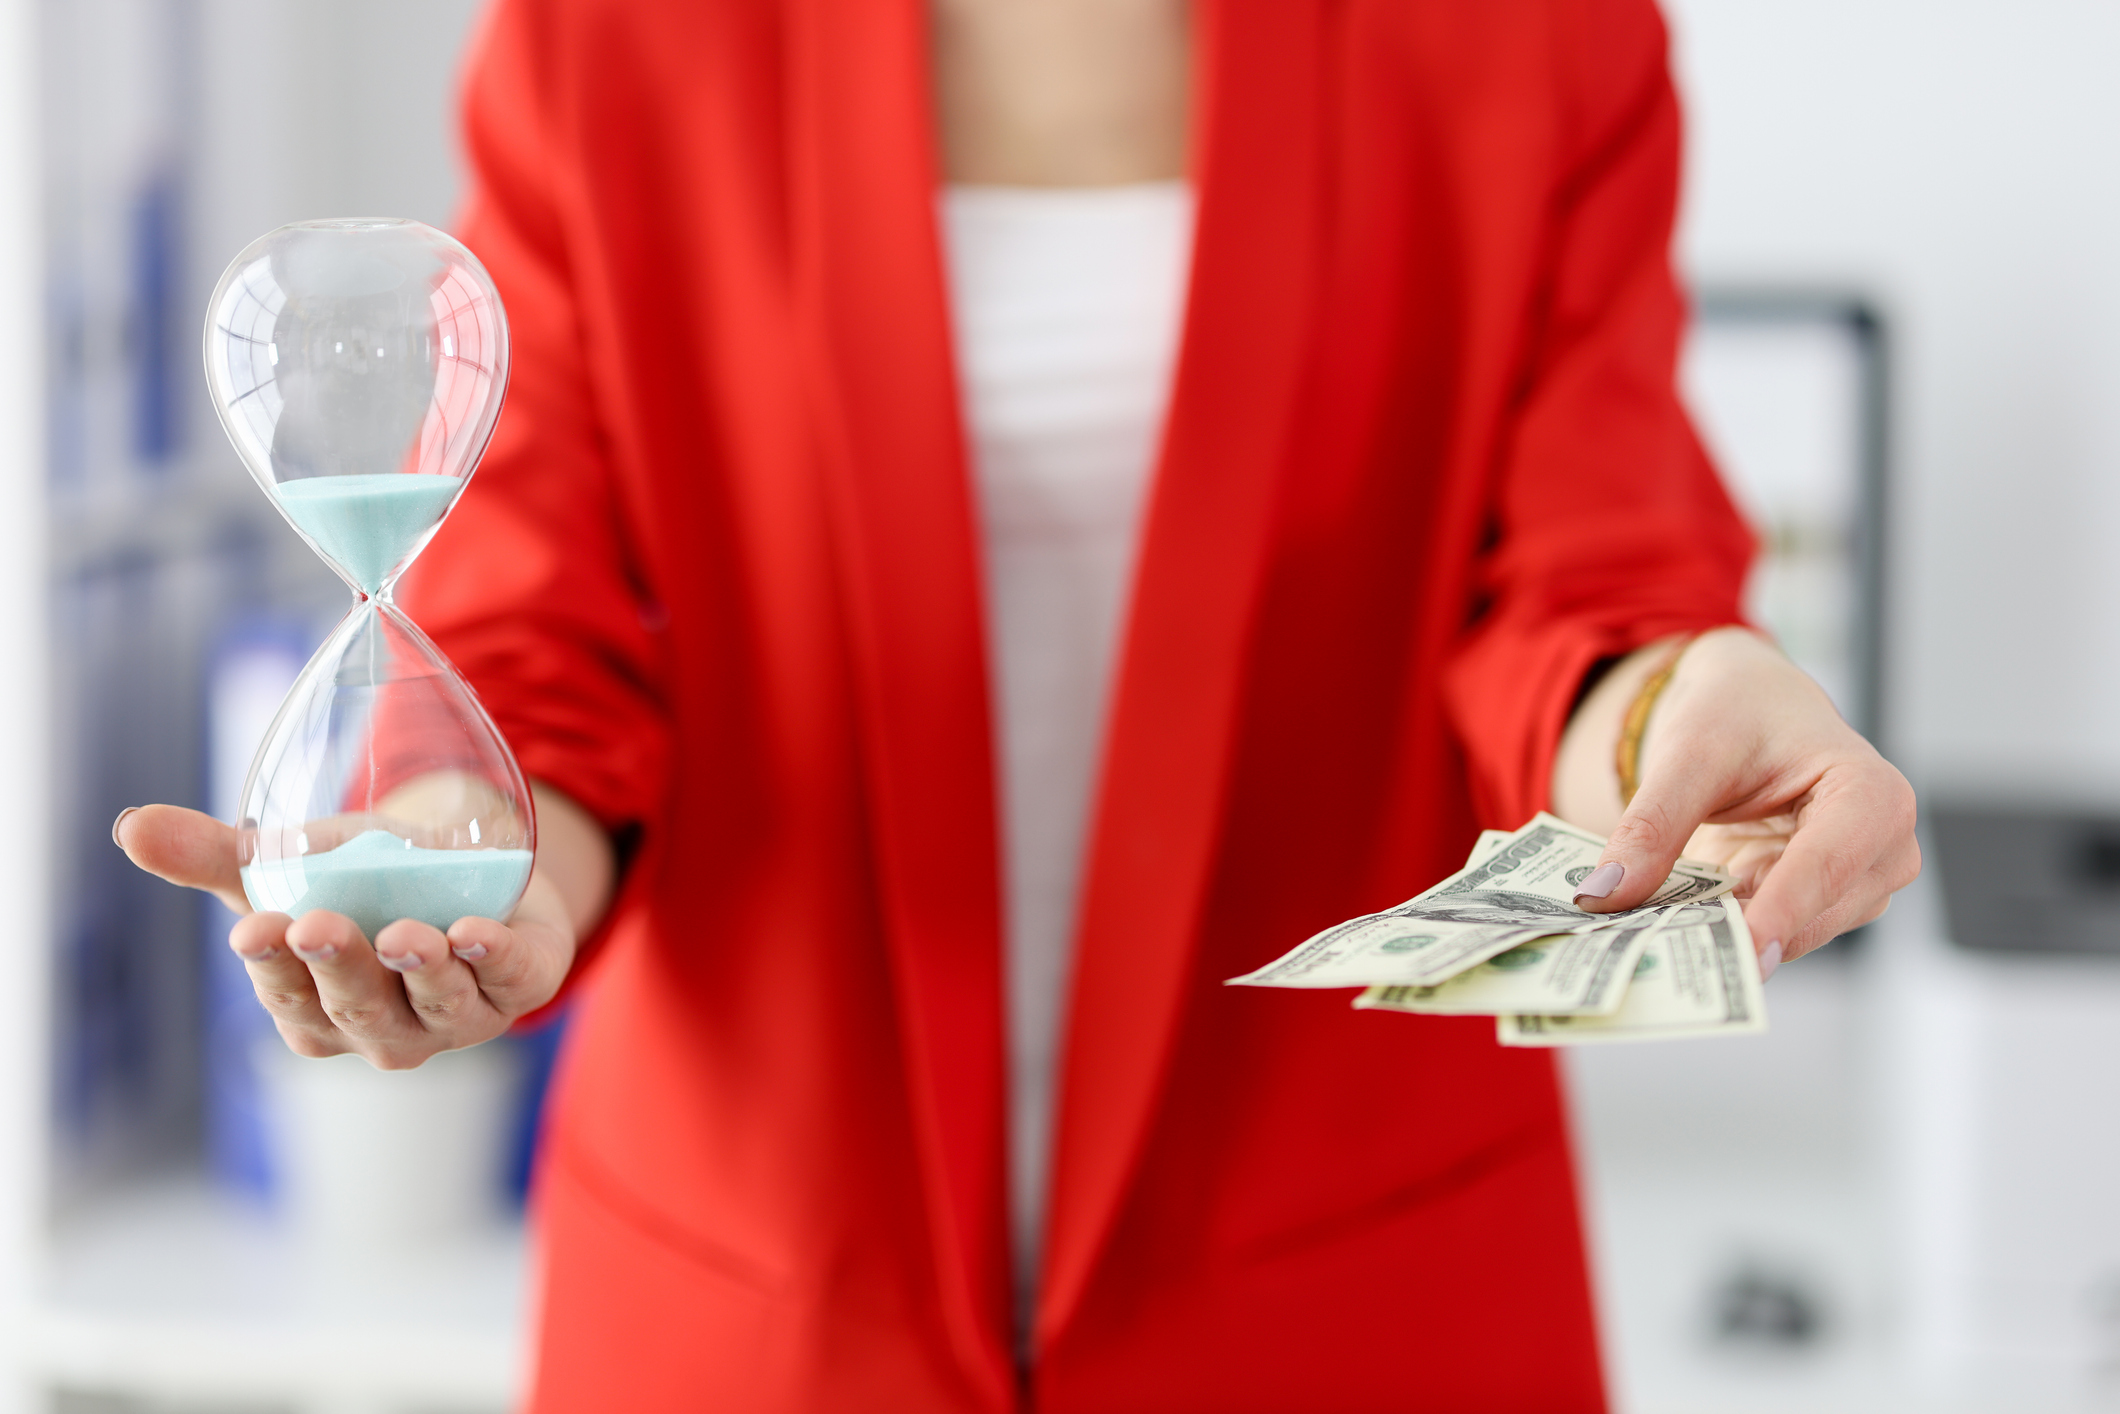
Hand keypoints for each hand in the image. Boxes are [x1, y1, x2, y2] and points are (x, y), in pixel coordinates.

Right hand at [115, 783, 611, 1067]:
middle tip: (317, 925)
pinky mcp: (520, 983)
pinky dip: (495, 960)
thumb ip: (216, 855)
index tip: (255, 929)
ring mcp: (456, 1013)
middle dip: (337, 968)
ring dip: (420, 970)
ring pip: (435, 1002)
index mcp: (317, 1010)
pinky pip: (511, 981)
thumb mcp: (292, 866)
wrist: (473, 870)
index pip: (288, 999)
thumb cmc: (369, 886)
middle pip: (357, 1007)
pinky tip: (476, 934)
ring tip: (403, 935)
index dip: (273, 969)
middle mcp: (384, 1027)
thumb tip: (130, 827)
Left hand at [1551, 627, 1918, 973]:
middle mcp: (1883, 850)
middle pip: (1815, 914)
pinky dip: (1722, 936)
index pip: (1828, 864)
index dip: (1784, 911)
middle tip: (1658, 950)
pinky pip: (1769, 937)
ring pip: (1791, 937)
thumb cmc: (1739, 713)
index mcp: (1872, 794)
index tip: (1744, 955)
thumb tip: (1606, 892)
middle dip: (1740, 934)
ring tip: (1654, 936)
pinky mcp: (1818, 909)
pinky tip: (1673, 929)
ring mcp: (1857, 888)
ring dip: (1725, 939)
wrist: (1750, 707)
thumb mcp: (1689, 753)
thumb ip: (1652, 823)